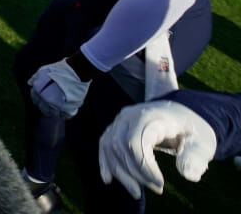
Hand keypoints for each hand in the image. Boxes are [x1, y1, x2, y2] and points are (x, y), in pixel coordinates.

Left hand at [29, 58, 91, 118]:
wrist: (76, 72)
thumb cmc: (60, 70)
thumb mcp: (43, 70)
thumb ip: (35, 77)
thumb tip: (30, 83)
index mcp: (38, 90)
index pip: (35, 100)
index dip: (38, 100)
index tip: (42, 100)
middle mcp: (46, 99)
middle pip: (44, 109)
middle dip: (46, 108)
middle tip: (51, 105)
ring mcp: (57, 105)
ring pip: (54, 114)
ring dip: (56, 112)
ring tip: (59, 108)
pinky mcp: (69, 108)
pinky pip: (66, 116)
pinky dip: (66, 114)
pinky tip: (66, 110)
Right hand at [99, 100, 216, 198]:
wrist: (180, 114)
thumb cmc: (191, 130)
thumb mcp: (202, 142)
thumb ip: (196, 157)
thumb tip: (188, 175)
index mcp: (150, 117)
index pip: (136, 142)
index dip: (144, 166)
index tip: (161, 185)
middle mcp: (129, 116)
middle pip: (120, 146)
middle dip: (135, 173)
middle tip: (156, 189)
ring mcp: (119, 121)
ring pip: (109, 147)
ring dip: (121, 173)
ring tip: (137, 192)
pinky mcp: (114, 128)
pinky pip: (104, 146)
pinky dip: (106, 163)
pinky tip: (109, 179)